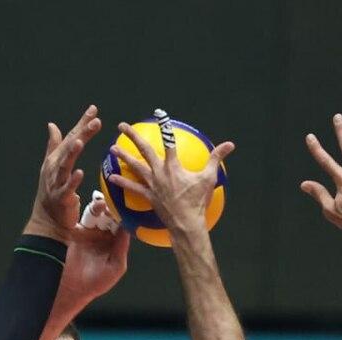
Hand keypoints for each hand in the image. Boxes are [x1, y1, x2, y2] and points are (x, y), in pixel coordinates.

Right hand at [25, 105, 101, 241]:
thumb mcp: (53, 166)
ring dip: (71, 153)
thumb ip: (55, 144)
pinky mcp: (61, 198)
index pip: (71, 137)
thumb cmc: (53, 192)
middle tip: (95, 120)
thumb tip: (52, 125)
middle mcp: (55, 168)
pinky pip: (67, 188)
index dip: (81, 123)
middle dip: (81, 133)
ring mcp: (57, 182)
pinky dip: (73, 181)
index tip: (93, 109)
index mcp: (57, 159)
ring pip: (65, 165)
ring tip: (80, 140)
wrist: (46, 219)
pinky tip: (80, 173)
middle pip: (69, 147)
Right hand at [60, 194, 129, 302]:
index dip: (123, 216)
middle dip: (111, 208)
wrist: (70, 289)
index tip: (125, 208)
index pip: (121, 224)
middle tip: (111, 203)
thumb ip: (122, 247)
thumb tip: (129, 227)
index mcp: (113, 242)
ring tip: (101, 204)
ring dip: (98, 207)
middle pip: (108, 215)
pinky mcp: (72, 231)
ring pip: (95, 214)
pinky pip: (79, 217)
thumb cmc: (96, 283)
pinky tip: (89, 207)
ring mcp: (86, 231)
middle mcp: (101, 235)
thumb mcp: (115, 266)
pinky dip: (85, 211)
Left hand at [107, 122, 233, 234]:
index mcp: (173, 165)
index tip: (159, 114)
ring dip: (123, 156)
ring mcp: (152, 184)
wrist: (186, 223)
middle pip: (143, 149)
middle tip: (122, 126)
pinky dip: (122, 182)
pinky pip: (132, 187)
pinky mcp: (148, 195)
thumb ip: (216, 158)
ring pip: (134, 166)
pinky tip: (112, 177)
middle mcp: (159, 172)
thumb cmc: (198, 201)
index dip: (164, 126)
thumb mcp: (209, 178)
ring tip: (113, 148)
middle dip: (132, 136)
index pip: (169, 140)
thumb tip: (230, 144)